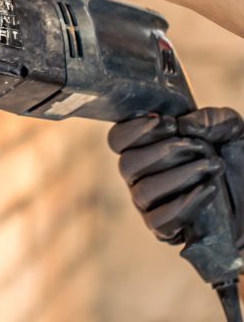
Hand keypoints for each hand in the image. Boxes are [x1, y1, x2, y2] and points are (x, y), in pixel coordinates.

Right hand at [108, 108, 243, 247]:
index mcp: (145, 147)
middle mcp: (141, 176)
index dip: (134, 130)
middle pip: (127, 165)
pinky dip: (184, 205)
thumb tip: (184, 125)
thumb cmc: (239, 160)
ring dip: (178, 177)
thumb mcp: (231, 130)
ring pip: (143, 192)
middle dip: (163, 152)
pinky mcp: (168, 230)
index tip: (166, 122)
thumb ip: (209, 119)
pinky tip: (208, 191)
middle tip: (198, 147)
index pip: (118, 140)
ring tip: (211, 167)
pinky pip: (159, 221)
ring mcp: (151, 205)